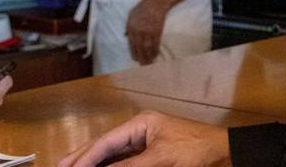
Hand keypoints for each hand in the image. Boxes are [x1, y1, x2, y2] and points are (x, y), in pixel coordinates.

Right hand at [59, 111, 230, 166]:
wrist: (226, 154)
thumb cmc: (196, 150)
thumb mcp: (160, 159)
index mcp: (141, 123)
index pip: (106, 142)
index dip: (86, 157)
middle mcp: (140, 131)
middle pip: (105, 146)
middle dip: (82, 157)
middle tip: (59, 166)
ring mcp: (146, 144)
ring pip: (112, 155)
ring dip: (95, 164)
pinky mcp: (153, 156)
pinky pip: (125, 162)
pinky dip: (111, 166)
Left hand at [126, 0, 170, 64]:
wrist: (156, 3)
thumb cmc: (143, 8)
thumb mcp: (131, 15)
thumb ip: (128, 26)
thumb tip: (126, 36)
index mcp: (131, 27)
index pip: (131, 44)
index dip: (134, 53)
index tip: (135, 59)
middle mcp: (139, 31)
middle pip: (139, 48)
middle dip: (141, 58)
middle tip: (143, 65)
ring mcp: (148, 31)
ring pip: (148, 48)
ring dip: (149, 57)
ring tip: (150, 63)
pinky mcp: (157, 31)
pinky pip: (156, 44)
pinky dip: (155, 50)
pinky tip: (156, 55)